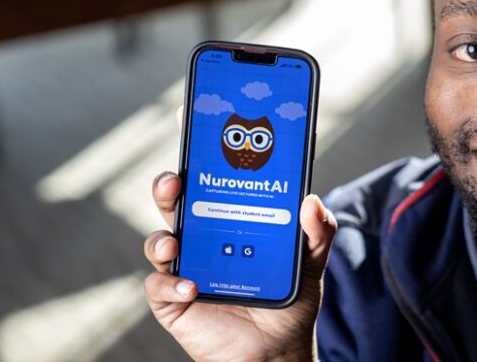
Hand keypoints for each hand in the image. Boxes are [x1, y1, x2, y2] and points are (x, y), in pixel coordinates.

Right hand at [143, 172, 336, 361]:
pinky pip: (159, 287)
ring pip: (158, 242)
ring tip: (174, 243)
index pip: (208, 184)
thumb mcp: (311, 263)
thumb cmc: (288, 300)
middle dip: (167, 187)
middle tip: (174, 183)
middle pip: (174, 204)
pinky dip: (170, 284)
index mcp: (228, 222)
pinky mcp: (174, 300)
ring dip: (160, 238)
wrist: (278, 350)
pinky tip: (190, 287)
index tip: (195, 136)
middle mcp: (202, 240)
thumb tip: (312, 202)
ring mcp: (185, 268)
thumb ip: (318, 232)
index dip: (197, 159)